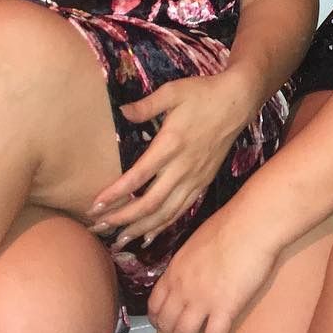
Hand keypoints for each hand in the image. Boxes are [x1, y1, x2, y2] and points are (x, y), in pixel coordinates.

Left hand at [86, 71, 255, 245]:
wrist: (237, 101)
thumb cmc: (203, 93)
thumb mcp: (173, 91)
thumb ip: (146, 105)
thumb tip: (122, 112)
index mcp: (171, 145)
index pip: (138, 177)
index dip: (116, 195)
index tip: (95, 206)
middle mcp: (182, 167)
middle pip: (150, 203)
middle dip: (122, 219)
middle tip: (98, 228)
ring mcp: (195, 177)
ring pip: (165, 213)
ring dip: (140, 229)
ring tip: (118, 241)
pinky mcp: (203, 181)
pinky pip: (181, 210)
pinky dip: (163, 225)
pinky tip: (149, 235)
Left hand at [148, 206, 280, 332]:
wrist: (251, 224)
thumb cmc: (230, 224)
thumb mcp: (198, 239)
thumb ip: (191, 260)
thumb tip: (194, 267)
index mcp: (176, 269)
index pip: (156, 302)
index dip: (156, 319)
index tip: (159, 326)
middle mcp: (183, 288)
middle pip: (166, 323)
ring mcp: (202, 300)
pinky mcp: (225, 309)